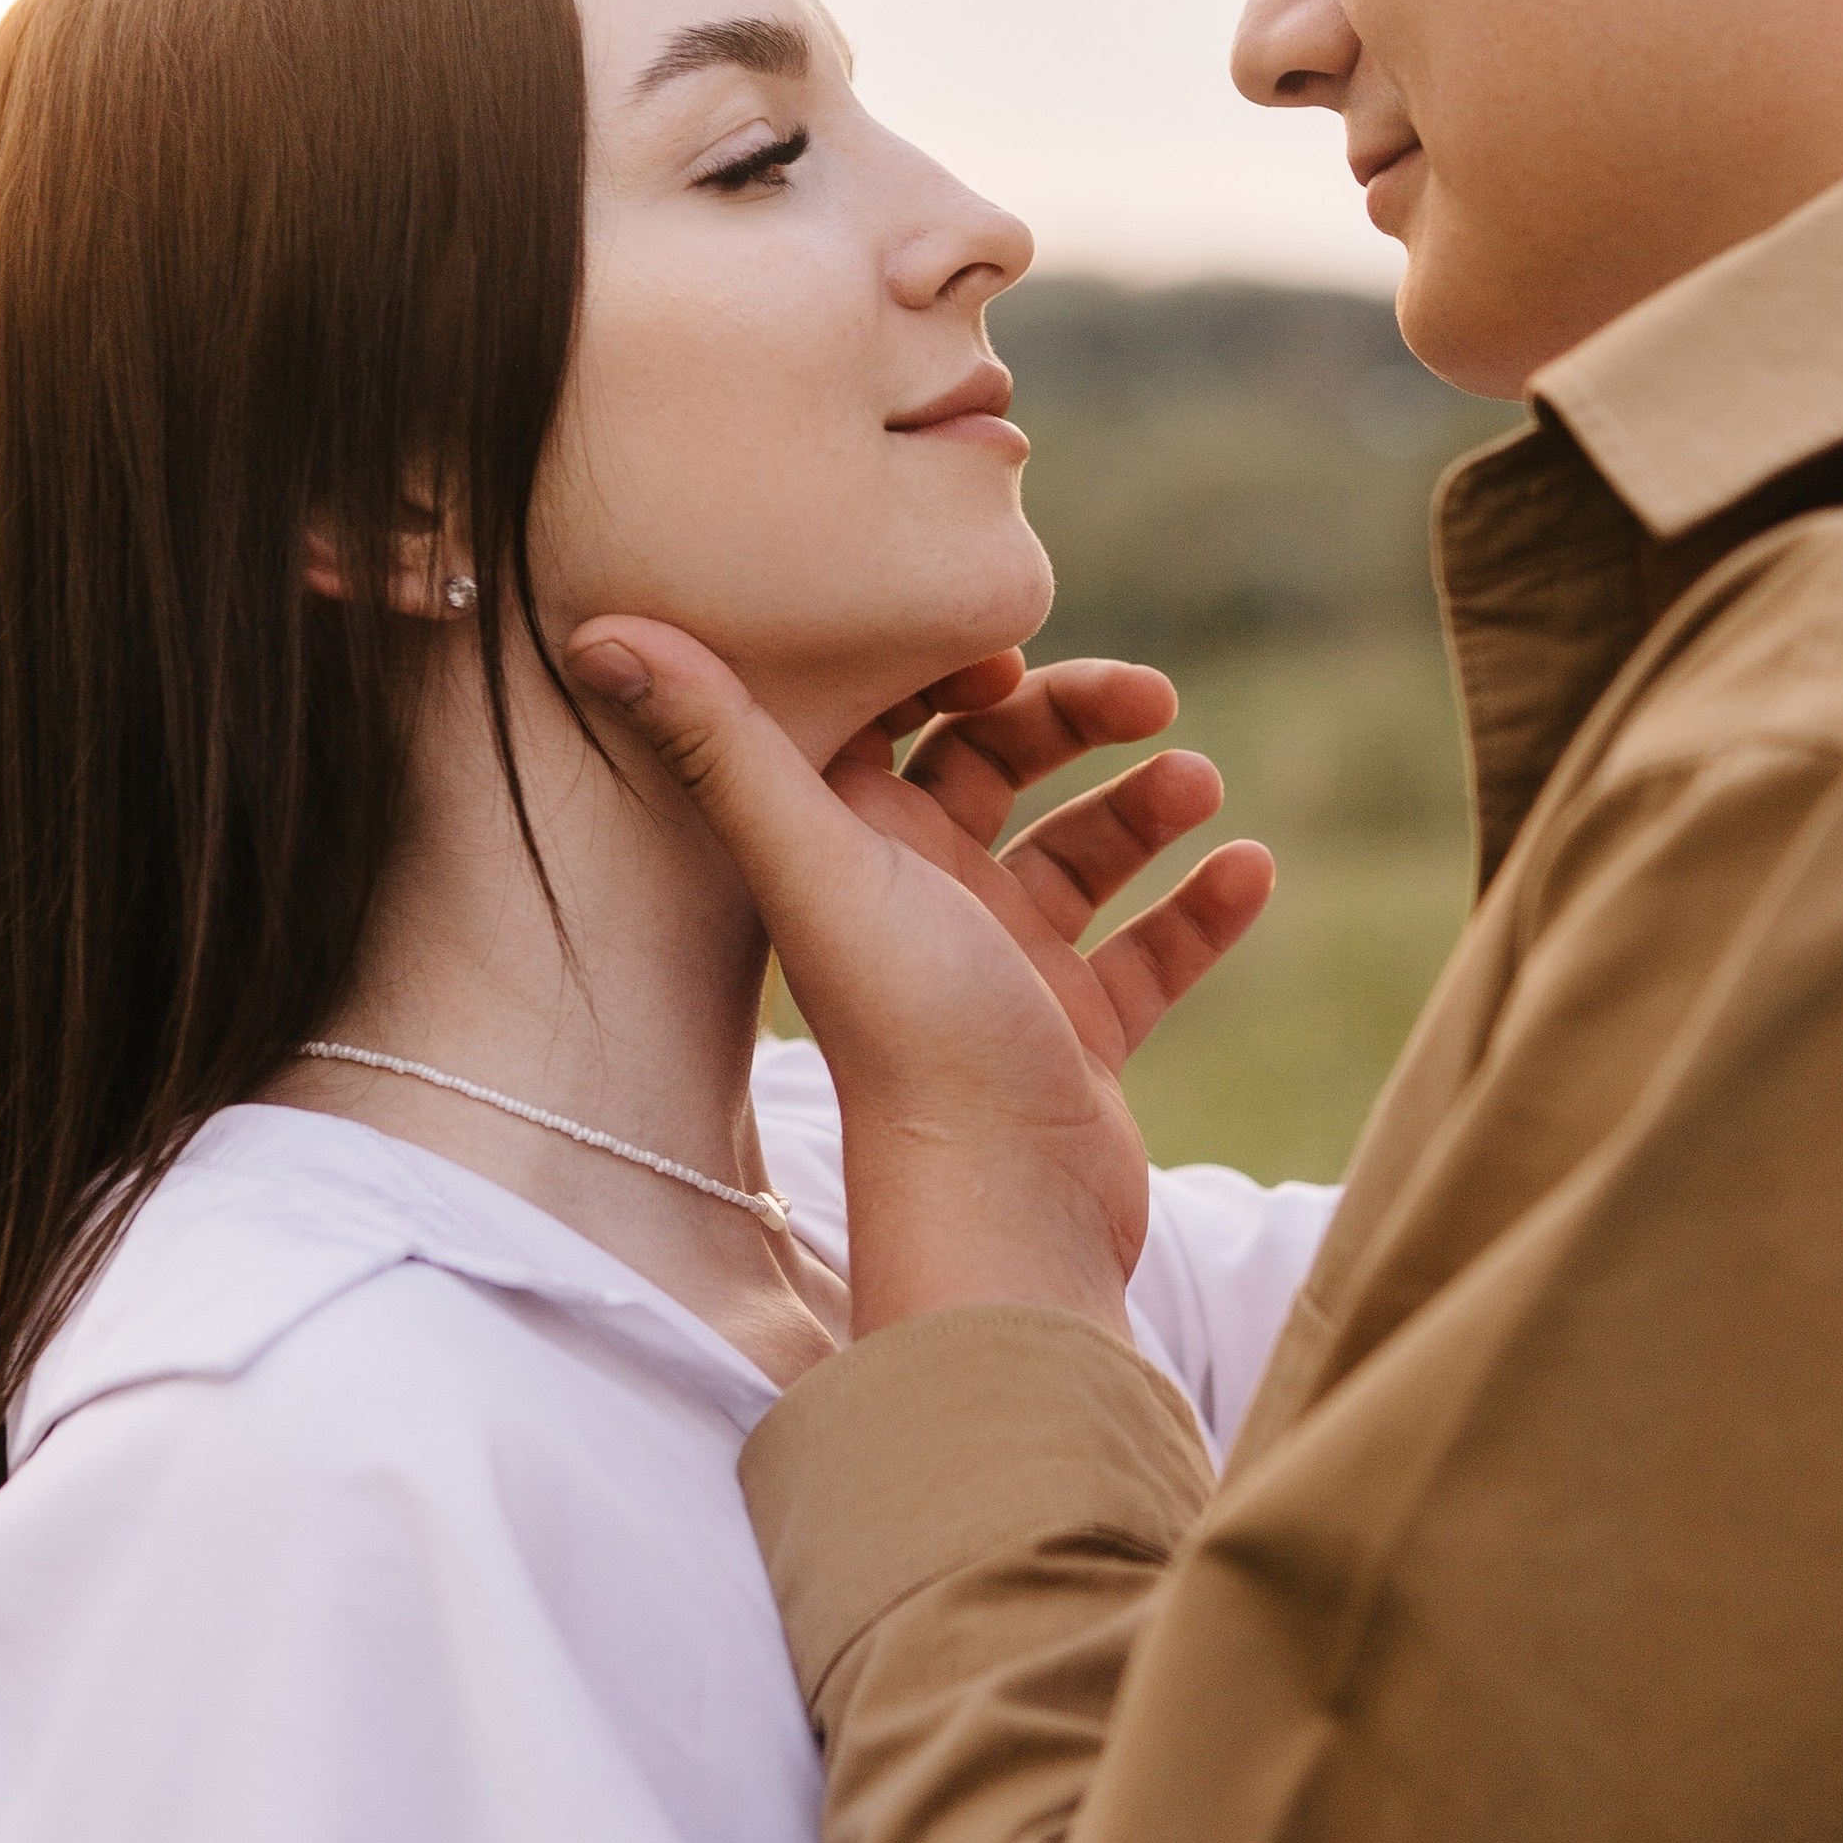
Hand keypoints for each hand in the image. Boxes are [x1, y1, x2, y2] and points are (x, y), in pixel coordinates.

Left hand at [562, 624, 1274, 1335]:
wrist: (1002, 1211)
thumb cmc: (908, 1035)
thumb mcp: (816, 862)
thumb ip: (718, 740)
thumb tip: (593, 631)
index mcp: (849, 848)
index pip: (890, 716)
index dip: (946, 664)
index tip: (1011, 652)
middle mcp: (918, 900)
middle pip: (998, 765)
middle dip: (1077, 718)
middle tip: (1154, 701)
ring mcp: (1002, 969)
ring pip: (1082, 850)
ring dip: (1145, 806)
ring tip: (1198, 785)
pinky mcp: (1074, 1036)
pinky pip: (1149, 950)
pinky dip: (1200, 907)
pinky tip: (1250, 871)